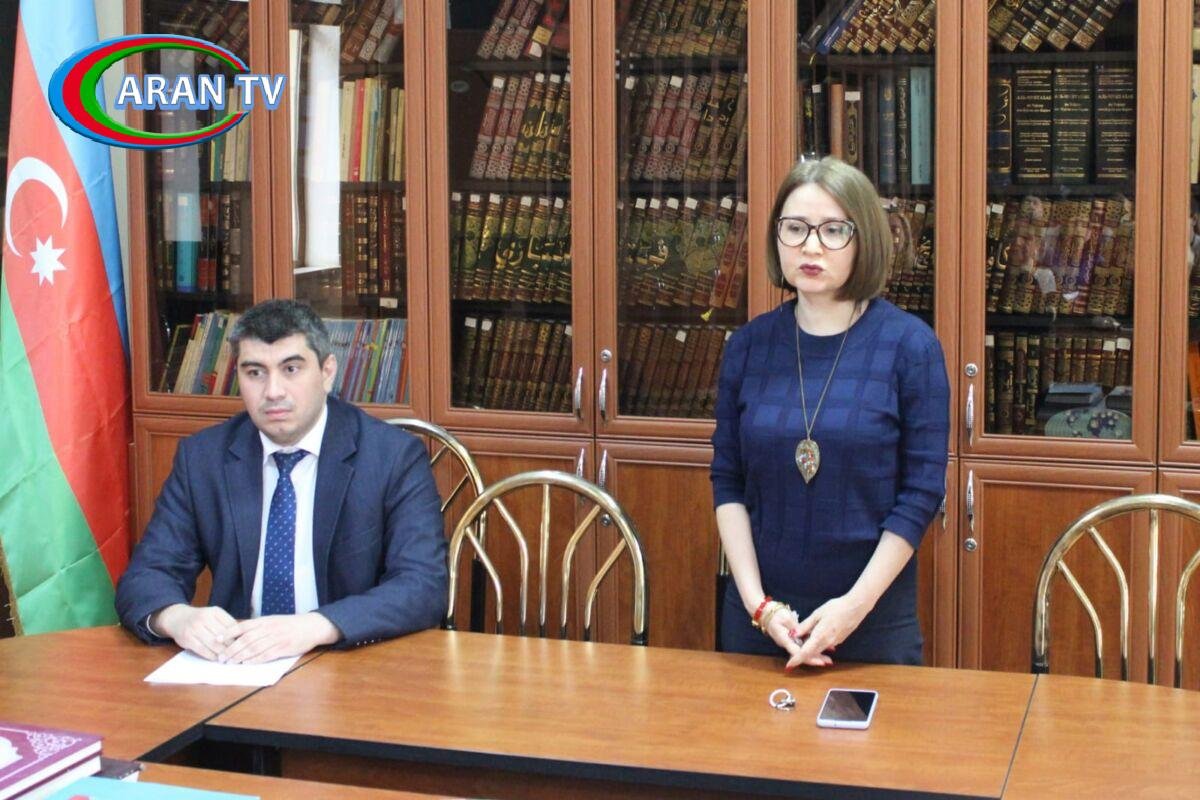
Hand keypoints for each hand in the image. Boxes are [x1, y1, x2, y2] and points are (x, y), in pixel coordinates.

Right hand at [153, 604, 237, 661]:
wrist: (178, 618)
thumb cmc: (201, 619)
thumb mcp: (214, 616)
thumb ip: (227, 624)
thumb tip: (243, 637)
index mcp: (215, 611)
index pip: (232, 625)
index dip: (239, 637)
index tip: (244, 645)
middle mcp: (204, 617)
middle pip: (223, 636)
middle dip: (231, 647)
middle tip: (238, 655)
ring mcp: (195, 628)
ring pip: (213, 644)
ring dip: (222, 653)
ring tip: (229, 659)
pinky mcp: (188, 638)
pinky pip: (203, 650)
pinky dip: (211, 656)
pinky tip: (216, 659)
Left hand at [221, 612, 340, 663]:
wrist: (311, 626)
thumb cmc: (290, 624)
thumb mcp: (273, 620)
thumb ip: (258, 626)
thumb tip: (240, 633)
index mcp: (265, 621)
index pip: (242, 626)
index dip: (228, 632)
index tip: (217, 639)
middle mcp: (268, 629)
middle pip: (245, 640)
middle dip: (231, 649)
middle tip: (221, 657)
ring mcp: (276, 639)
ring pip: (253, 648)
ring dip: (240, 657)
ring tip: (230, 662)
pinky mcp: (283, 648)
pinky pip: (266, 655)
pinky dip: (254, 660)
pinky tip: (246, 664)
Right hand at [761, 604, 826, 667]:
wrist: (767, 613)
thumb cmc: (776, 614)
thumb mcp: (786, 618)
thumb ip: (795, 627)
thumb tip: (802, 634)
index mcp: (784, 639)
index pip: (798, 652)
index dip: (809, 657)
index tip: (819, 662)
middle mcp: (787, 644)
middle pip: (802, 655)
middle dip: (815, 659)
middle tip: (828, 662)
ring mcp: (790, 643)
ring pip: (804, 652)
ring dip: (816, 656)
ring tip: (828, 659)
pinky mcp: (793, 641)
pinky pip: (803, 647)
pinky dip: (813, 649)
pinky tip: (823, 650)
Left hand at [786, 594, 870, 669]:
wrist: (855, 608)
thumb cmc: (836, 608)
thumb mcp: (817, 614)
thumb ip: (805, 625)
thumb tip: (793, 634)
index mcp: (820, 636)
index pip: (806, 652)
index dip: (796, 660)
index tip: (789, 666)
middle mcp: (827, 643)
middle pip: (812, 654)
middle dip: (801, 657)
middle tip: (792, 658)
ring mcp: (835, 643)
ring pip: (819, 651)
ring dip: (810, 652)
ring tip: (802, 647)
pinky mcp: (839, 641)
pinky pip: (825, 647)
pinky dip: (818, 647)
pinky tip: (814, 639)